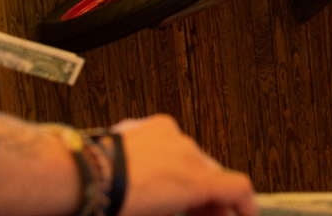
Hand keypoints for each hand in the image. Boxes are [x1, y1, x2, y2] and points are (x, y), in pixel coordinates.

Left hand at [114, 115, 257, 215]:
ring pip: (193, 158)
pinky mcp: (156, 124)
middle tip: (201, 213)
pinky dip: (169, 157)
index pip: (238, 187)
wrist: (85, 176)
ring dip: (189, 176)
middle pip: (214, 175)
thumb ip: (191, 210)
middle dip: (211, 196)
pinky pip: (172, 142)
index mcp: (194, 180)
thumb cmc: (117, 204)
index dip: (246, 205)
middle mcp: (190, 153)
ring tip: (171, 196)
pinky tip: (151, 172)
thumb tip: (200, 209)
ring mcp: (173, 135)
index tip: (246, 214)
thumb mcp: (160, 214)